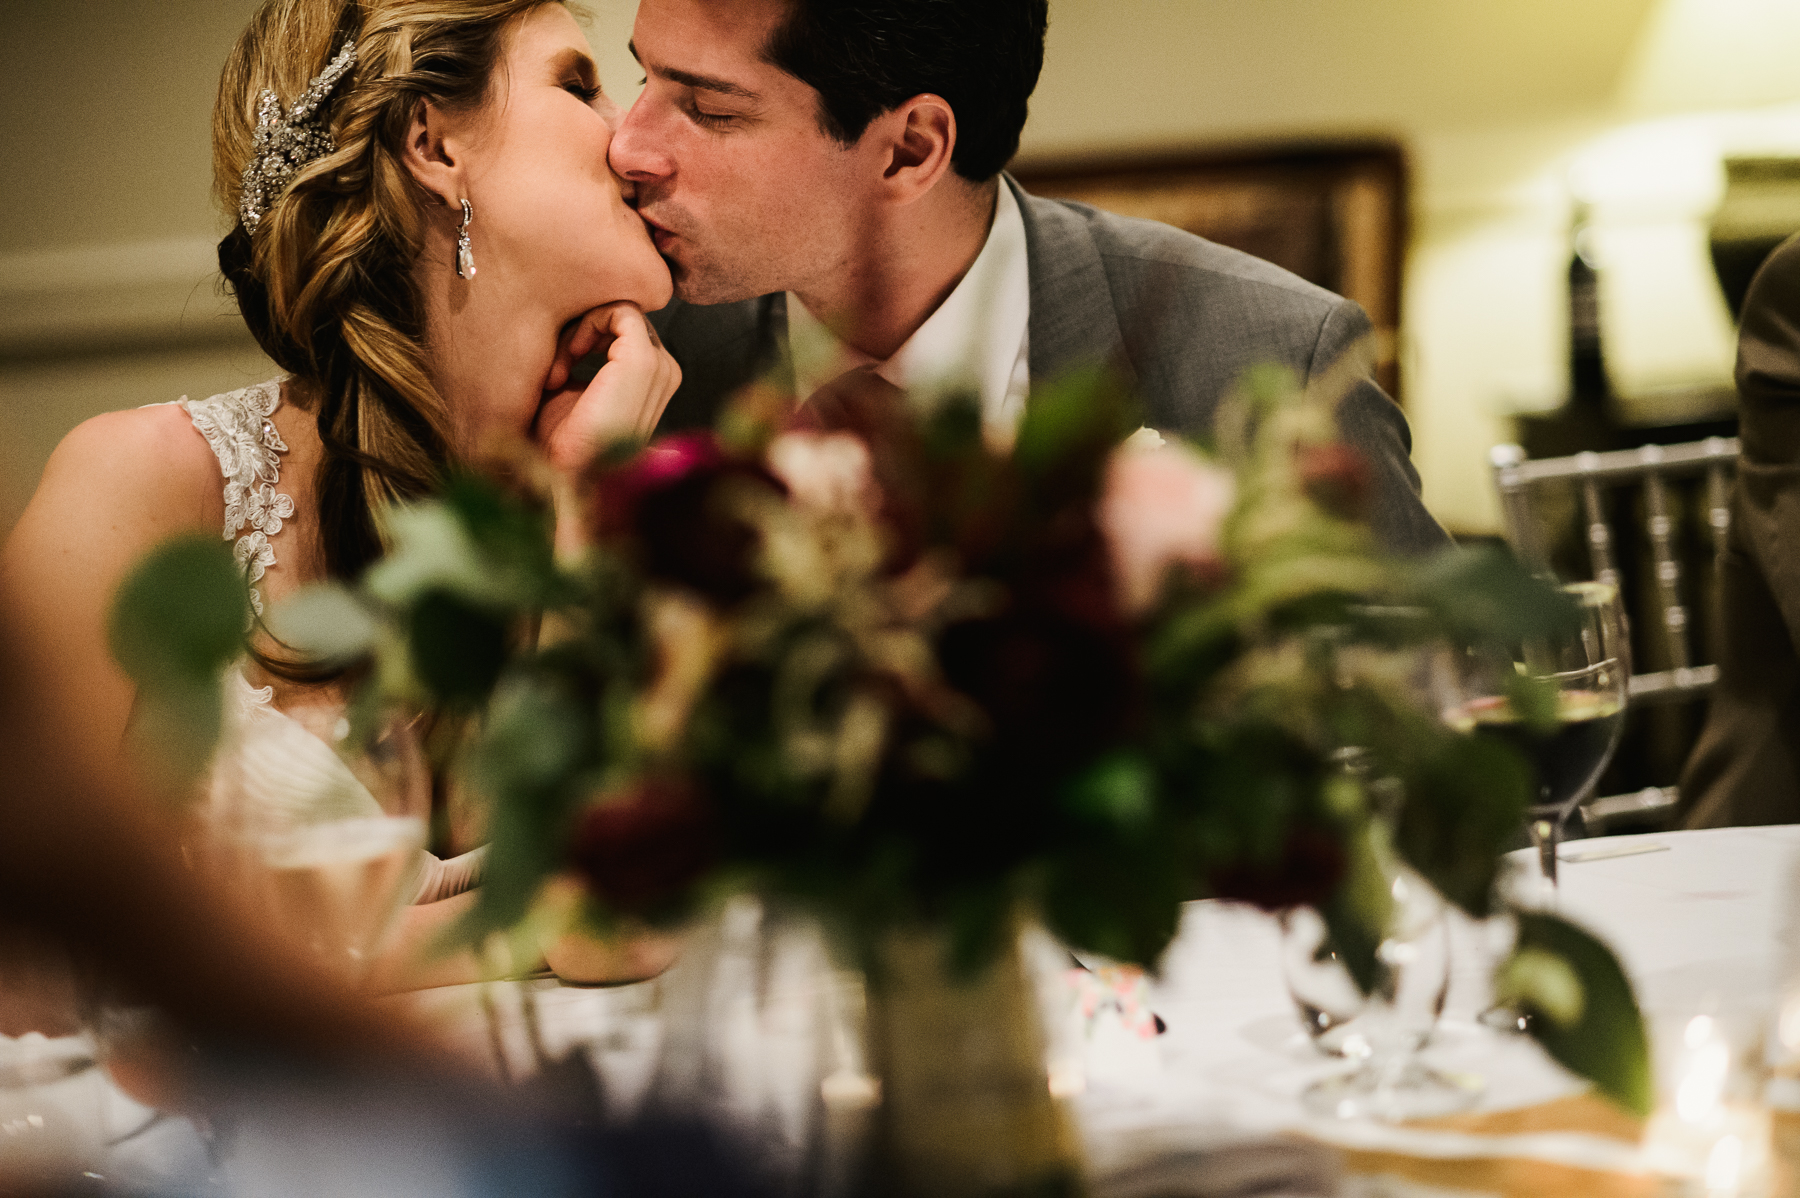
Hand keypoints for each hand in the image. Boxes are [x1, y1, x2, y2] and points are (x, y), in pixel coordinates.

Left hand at [536, 303, 680, 474]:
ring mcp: (660, 366)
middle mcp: (666, 372)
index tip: (557, 374)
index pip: (625, 331)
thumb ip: (582, 358)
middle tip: (556, 371)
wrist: (569, 472)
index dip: (588, 339)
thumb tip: (567, 323)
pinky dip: (588, 325)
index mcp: (656, 381)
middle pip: (623, 320)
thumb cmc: (564, 441)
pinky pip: (620, 311)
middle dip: (583, 333)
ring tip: (559, 370)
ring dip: (581, 332)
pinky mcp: (644, 359)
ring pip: (620, 313)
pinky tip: (570, 357)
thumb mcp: (574, 391)